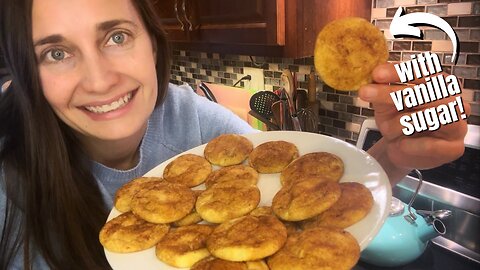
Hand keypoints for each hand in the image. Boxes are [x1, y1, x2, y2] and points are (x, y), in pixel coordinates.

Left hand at [358, 63, 469, 184]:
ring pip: (428, 117)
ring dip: (399, 123)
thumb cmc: (398, 123)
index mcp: (439, 83)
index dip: (399, 71)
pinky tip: (400, 144)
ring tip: (386, 129)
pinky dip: (410, 144)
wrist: (403, 151)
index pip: (423, 71)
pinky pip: (430, 145)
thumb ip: (384, 89)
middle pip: (424, 93)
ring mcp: (458, 124)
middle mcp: (452, 100)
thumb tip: (375, 76)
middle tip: (365, 93)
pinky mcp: (454, 147)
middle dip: (390, 93)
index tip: (376, 74)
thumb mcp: (387, 104)